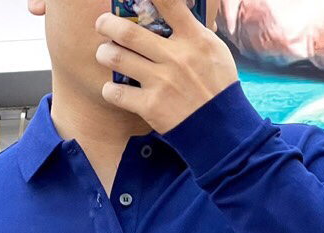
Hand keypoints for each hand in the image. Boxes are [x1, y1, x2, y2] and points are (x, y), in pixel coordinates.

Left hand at [94, 0, 238, 133]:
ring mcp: (161, 82)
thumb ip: (194, 31)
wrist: (221, 129)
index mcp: (193, 39)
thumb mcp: (215, 51)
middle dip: (107, 24)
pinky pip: (117, 93)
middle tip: (102, 24)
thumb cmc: (219, 88)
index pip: (169, 3)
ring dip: (105, 54)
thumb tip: (178, 12)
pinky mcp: (151, 106)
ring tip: (105, 55)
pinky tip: (113, 89)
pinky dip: (110, 89)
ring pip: (118, 58)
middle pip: (129, 32)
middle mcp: (175, 57)